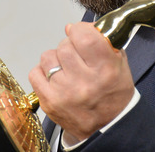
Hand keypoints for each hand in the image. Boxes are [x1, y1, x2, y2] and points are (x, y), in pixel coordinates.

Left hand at [29, 22, 135, 142]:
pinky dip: (43, 72)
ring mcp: (65, 93)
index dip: (79, 30)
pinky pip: (35, 73)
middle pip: (64, 45)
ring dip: (56, 59)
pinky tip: (55, 78)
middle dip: (69, 46)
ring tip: (66, 69)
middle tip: (77, 57)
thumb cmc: (113, 94)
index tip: (79, 33)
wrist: (108, 127)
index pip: (84, 36)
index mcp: (106, 69)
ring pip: (48, 57)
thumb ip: (100, 41)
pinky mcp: (50, 102)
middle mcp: (85, 81)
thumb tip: (73, 27)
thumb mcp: (119, 64)